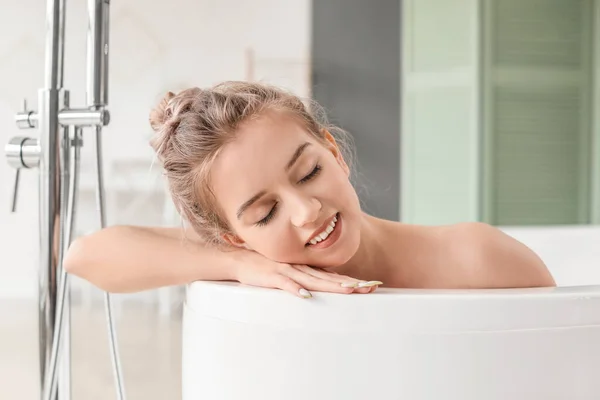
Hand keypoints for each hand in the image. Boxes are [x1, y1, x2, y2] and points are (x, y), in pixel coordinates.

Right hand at [230, 250, 380, 297]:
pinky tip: (306, 296)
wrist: (241, 259)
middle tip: (370, 288)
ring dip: (331, 285)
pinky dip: (296, 290)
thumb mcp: (290, 273)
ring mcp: (288, 272)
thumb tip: (326, 285)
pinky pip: (286, 285)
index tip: (371, 286)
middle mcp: (301, 269)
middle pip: (329, 279)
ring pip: (313, 280)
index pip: (333, 276)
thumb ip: (307, 278)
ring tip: (348, 290)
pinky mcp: (273, 277)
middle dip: (350, 284)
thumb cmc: (266, 268)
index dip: (352, 281)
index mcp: (306, 270)